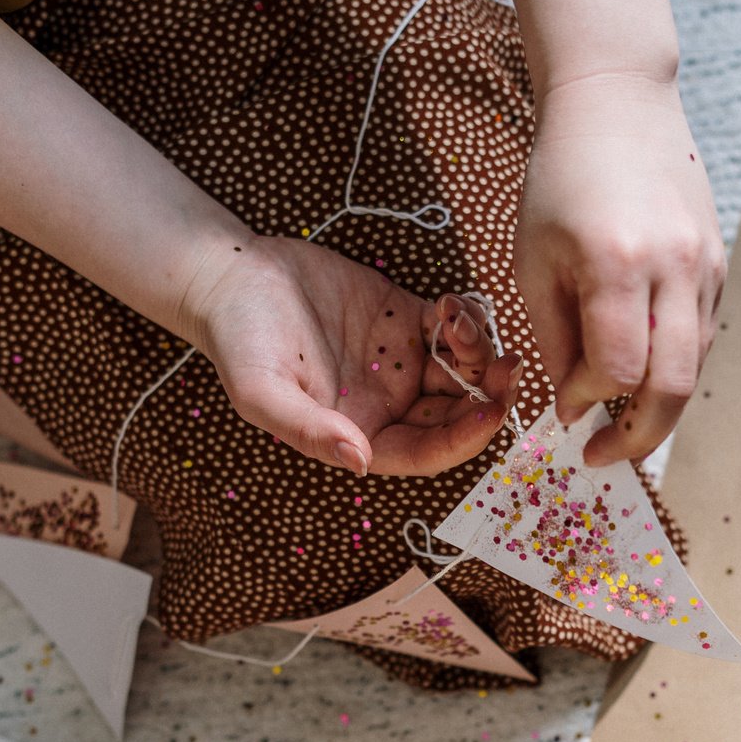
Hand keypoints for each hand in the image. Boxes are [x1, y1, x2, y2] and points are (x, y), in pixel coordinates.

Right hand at [181, 235, 523, 476]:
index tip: (488, 413)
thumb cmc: (238, 342)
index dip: (463, 439)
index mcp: (363, 435)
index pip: (428, 452)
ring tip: (463, 322)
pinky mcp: (406, 319)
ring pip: (464, 370)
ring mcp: (403, 363)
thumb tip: (356, 463)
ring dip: (479, 352)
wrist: (231, 278)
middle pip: (458, 414)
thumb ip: (307, 431)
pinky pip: (454, 328)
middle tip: (508, 367)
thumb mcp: (260, 393)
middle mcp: (391, 406)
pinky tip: (453, 303)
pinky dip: (467, 318)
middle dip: (489, 395)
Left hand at [514, 73, 725, 465]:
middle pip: (672, 388)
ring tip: (620, 420)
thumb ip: (553, 339)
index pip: (616, 371)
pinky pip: (701, 338)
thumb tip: (572, 407)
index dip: (588, 403)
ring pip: (695, 369)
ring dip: (658, 407)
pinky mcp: (719, 264)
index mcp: (617, 264)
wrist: (618, 101)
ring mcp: (706, 266)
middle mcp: (673, 268)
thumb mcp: (534, 259)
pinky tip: (641, 370)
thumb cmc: (561, 179)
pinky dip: (672, 367)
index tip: (563, 411)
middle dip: (638, 436)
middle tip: (604, 453)